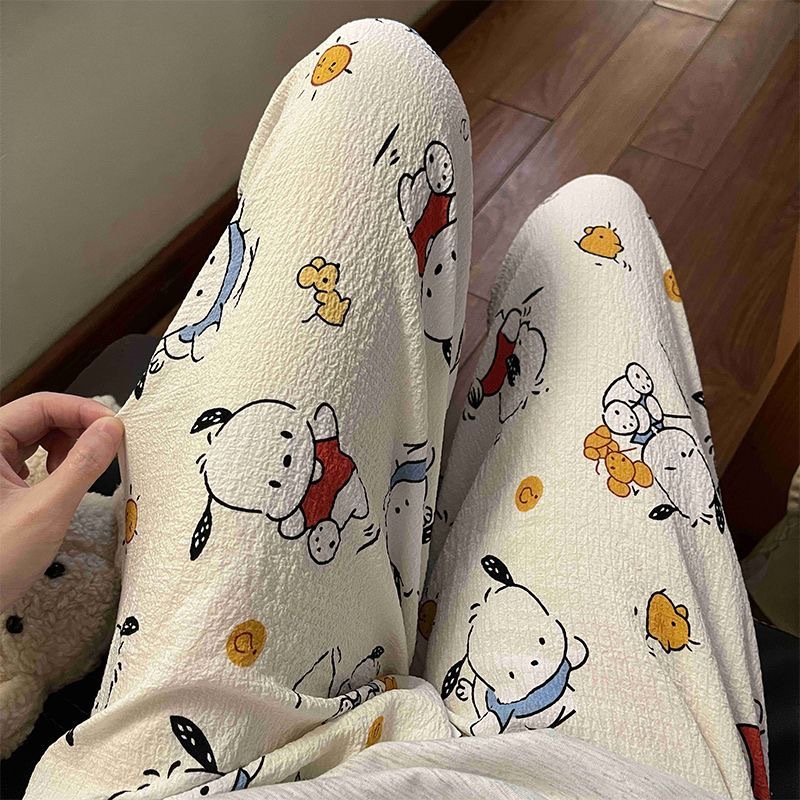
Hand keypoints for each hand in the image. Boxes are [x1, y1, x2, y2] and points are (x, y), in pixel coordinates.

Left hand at [0, 393, 123, 610]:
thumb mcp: (47, 510)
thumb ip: (82, 465)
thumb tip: (112, 429)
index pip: (41, 404)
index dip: (83, 410)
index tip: (116, 428)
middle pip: (39, 417)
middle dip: (78, 428)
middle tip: (110, 448)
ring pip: (36, 436)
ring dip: (68, 446)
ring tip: (86, 469)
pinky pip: (30, 459)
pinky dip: (56, 464)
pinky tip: (66, 482)